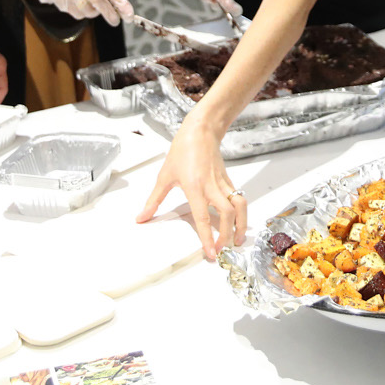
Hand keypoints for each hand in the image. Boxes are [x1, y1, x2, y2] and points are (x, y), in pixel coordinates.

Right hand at [31, 0, 132, 24]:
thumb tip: (126, 11)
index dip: (121, 5)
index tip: (129, 16)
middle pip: (98, 1)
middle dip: (109, 14)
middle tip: (115, 20)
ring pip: (89, 13)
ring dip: (93, 11)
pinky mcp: (64, 5)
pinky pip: (79, 16)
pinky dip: (82, 12)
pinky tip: (77, 2)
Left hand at [136, 116, 246, 261]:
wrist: (201, 131)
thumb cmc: (182, 150)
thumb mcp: (164, 176)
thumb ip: (154, 200)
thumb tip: (142, 217)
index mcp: (195, 187)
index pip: (203, 217)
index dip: (208, 237)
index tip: (211, 253)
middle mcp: (212, 186)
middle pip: (228, 214)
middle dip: (228, 234)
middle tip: (223, 250)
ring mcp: (222, 183)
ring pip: (239, 206)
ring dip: (241, 224)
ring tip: (238, 240)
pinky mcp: (228, 180)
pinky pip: (238, 198)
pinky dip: (240, 213)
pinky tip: (237, 223)